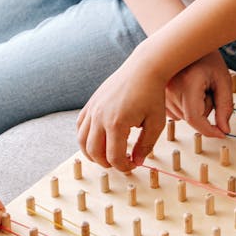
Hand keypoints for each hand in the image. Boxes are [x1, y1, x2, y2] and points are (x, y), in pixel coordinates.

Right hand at [77, 57, 167, 171]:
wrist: (144, 69)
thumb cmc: (152, 93)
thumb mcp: (156, 123)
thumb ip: (146, 145)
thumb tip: (137, 162)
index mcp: (117, 124)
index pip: (114, 157)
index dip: (124, 167)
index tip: (133, 165)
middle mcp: (100, 117)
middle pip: (95, 152)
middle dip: (107, 163)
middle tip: (120, 163)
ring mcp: (93, 110)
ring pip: (82, 141)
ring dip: (93, 153)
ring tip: (107, 155)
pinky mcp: (91, 104)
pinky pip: (80, 126)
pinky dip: (85, 138)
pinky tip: (98, 140)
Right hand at [164, 51, 232, 137]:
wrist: (187, 42)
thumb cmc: (206, 58)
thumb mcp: (223, 80)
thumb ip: (225, 106)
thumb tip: (224, 130)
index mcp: (187, 83)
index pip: (195, 119)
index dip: (210, 130)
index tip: (221, 133)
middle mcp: (170, 89)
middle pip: (192, 119)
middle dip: (205, 109)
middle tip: (209, 89)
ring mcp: (161, 92)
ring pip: (183, 117)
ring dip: (194, 108)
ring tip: (196, 87)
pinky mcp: (157, 95)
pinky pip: (175, 112)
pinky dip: (185, 106)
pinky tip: (186, 89)